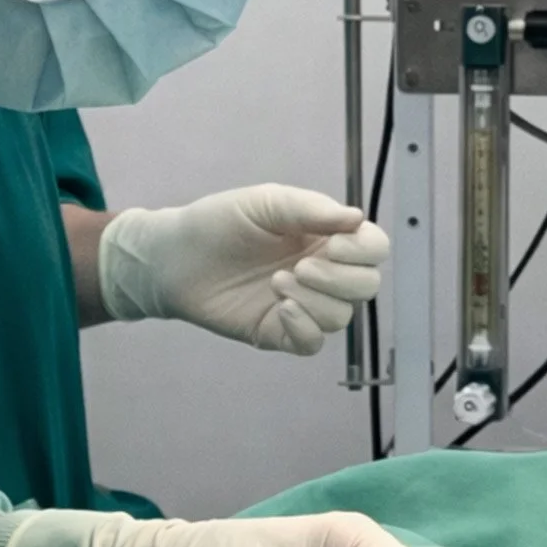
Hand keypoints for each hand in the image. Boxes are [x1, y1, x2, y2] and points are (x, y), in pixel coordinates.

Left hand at [97, 183, 384, 353]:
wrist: (173, 257)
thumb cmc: (219, 222)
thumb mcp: (266, 202)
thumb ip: (311, 209)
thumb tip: (358, 218)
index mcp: (325, 236)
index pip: (373, 248)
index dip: (365, 250)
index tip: (334, 243)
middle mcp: (322, 272)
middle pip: (367, 285)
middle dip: (340, 278)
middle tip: (300, 266)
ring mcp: (303, 304)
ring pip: (343, 316)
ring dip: (316, 300)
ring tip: (276, 282)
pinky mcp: (279, 333)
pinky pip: (314, 343)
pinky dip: (305, 327)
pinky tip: (281, 308)